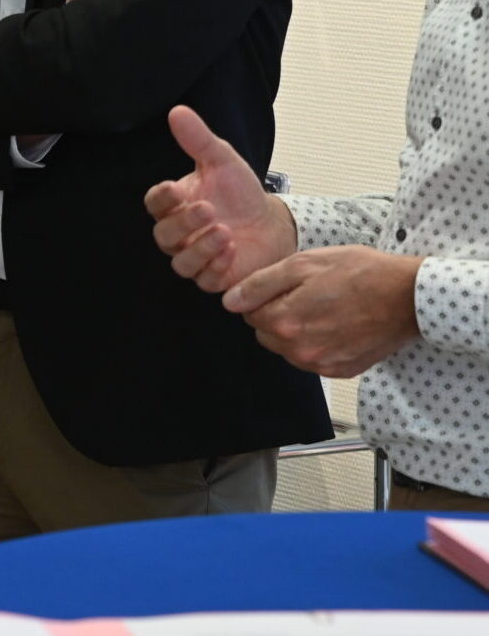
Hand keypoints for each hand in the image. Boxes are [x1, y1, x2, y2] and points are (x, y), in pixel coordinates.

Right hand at [144, 106, 295, 293]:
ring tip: (224, 232)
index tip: (174, 188)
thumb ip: (198, 139)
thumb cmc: (239, 192)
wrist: (271, 222)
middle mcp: (179, 234)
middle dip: (183, 224)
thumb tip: (178, 111)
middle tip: (208, 209)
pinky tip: (232, 249)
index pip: (155, 204)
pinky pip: (205, 280)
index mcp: (174, 205)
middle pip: (163, 235)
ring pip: (182, 262)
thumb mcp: (222, 161)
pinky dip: (216, 267)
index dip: (161, 198)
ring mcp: (195, 257)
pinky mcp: (215, 278)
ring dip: (200, 248)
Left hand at [224, 246, 421, 377]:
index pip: (247, 314)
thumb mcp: (303, 264)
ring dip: (295, 330)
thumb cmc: (358, 273)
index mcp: (286, 322)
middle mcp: (301, 351)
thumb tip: (229, 301)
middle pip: (265, 333)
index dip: (260, 295)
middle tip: (303, 293)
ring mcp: (323, 364)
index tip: (282, 284)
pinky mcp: (342, 371)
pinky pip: (312, 359)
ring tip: (322, 306)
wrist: (407, 296)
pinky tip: (335, 323)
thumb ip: (260, 284)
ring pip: (287, 348)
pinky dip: (316, 343)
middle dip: (275, 313)